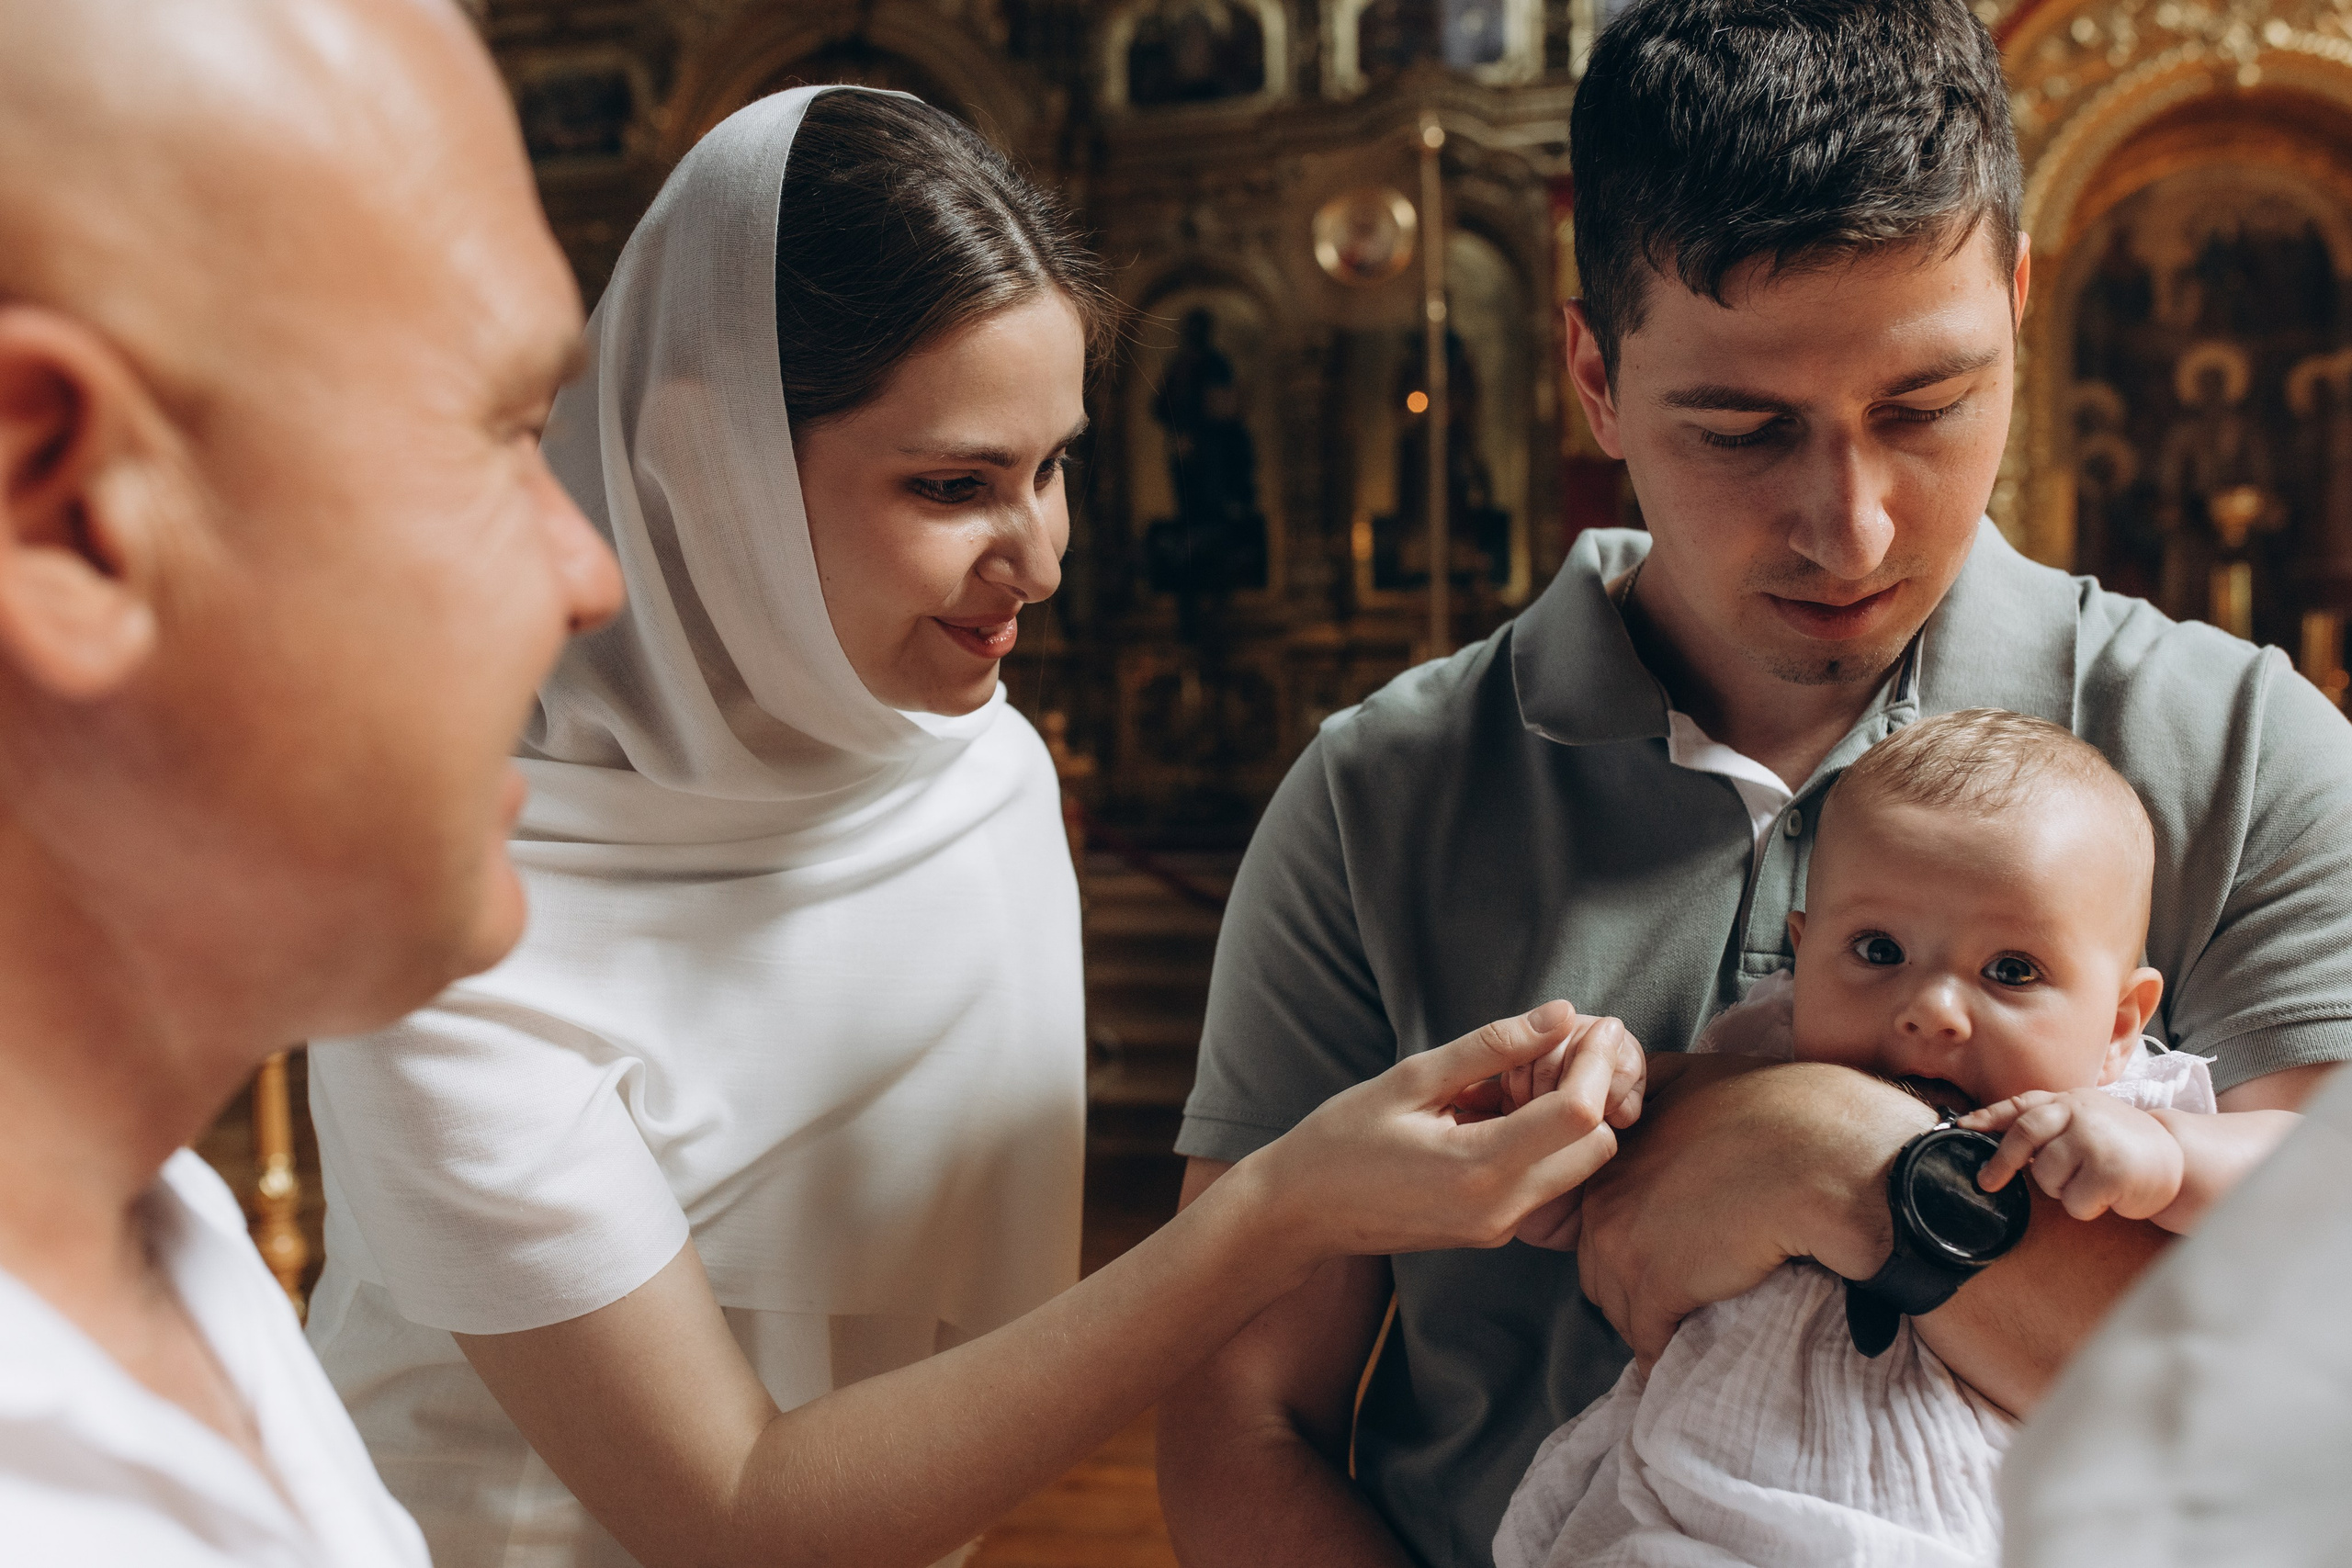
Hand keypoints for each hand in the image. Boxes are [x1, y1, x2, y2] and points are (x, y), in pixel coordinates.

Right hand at [1249, 1002, 1626, 1259]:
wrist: (1301, 1213)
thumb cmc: (1342, 1141)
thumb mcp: (1411, 1080)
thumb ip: (1491, 1047)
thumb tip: (1561, 1015)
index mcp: (1479, 1167)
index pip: (1579, 1115)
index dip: (1597, 1063)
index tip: (1597, 1027)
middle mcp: (1501, 1209)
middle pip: (1597, 1147)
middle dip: (1595, 1092)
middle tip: (1565, 1048)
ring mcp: (1500, 1228)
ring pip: (1577, 1167)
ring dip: (1569, 1118)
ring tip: (1520, 1080)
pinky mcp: (1493, 1232)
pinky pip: (1545, 1182)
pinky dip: (1542, 1142)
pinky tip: (1498, 1112)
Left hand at [1574, 1057, 1935, 1365]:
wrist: (1828, 1152)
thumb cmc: (1789, 1111)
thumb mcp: (1705, 1078)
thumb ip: (1662, 1093)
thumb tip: (1659, 1132)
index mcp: (1615, 1144)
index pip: (1598, 1212)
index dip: (1630, 1236)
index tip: (1660, 1253)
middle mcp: (1604, 1189)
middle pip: (1599, 1261)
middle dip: (1629, 1284)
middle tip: (1671, 1301)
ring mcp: (1623, 1237)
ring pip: (1617, 1303)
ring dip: (1645, 1321)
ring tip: (1683, 1330)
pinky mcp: (1656, 1283)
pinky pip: (1647, 1337)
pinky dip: (1663, 1352)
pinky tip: (1683, 1358)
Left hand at [1962, 1089, 2185, 1221]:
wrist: (2179, 1158)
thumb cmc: (2122, 1143)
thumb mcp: (2085, 1120)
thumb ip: (2047, 1123)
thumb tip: (1991, 1135)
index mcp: (2070, 1100)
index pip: (2022, 1106)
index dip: (1989, 1117)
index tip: (1961, 1127)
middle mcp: (2080, 1113)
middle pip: (2024, 1135)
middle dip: (2003, 1161)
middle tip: (1987, 1181)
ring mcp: (2094, 1140)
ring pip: (2046, 1177)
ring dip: (2061, 1189)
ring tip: (2089, 1180)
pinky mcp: (2109, 1171)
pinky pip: (2073, 1202)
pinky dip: (2085, 1206)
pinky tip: (2107, 1194)